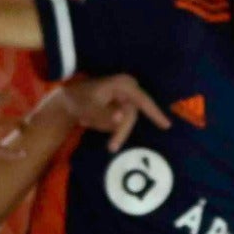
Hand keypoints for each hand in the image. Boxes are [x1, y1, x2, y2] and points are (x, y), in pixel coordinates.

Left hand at [57, 75, 171, 150]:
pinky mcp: (120, 106)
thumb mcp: (90, 109)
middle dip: (121, 132)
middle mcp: (127, 89)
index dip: (155, 113)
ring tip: (88, 121)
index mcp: (123, 85)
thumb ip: (105, 114)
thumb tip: (122, 117)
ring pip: (126, 121)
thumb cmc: (79, 101)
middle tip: (111, 148)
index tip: (167, 126)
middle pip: (132, 116)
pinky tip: (90, 120)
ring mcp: (124, 97)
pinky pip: (120, 121)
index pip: (143, 101)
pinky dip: (106, 124)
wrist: (67, 101)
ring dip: (108, 127)